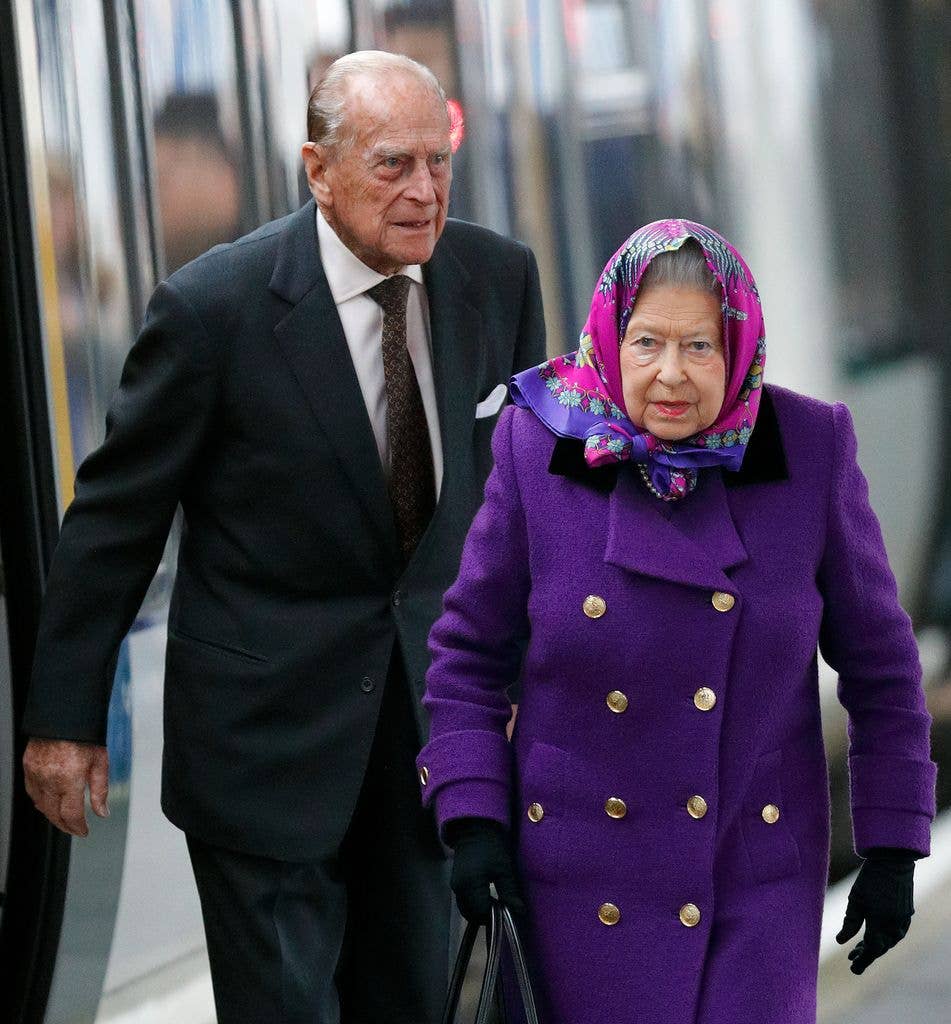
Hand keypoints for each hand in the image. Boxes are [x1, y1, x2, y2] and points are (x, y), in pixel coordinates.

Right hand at [23, 738, 109, 836]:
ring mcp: (36, 773)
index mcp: (69, 778)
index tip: (84, 831)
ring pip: (40, 805)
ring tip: (63, 818)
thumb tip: (102, 812)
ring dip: (51, 814)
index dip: (78, 827)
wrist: (64, 715)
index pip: (71, 814)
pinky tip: (48, 802)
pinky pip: (31, 791)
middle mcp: (50, 779)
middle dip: (65, 825)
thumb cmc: (85, 735)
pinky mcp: (28, 767)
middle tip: (74, 829)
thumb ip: (100, 790)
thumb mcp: (101, 762)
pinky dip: (40, 800)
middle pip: (54, 814)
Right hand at [446, 817, 524, 923]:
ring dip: (479, 911)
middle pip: (471, 914)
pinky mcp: (456, 883)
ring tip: (495, 904)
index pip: (481, 913)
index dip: (494, 916)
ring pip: (466, 910)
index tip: (506, 911)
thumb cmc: (492, 847)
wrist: (475, 829)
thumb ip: (510, 892)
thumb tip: (519, 912)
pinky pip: (464, 902)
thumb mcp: (504, 869)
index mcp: (470, 886)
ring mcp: (455, 886)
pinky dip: (474, 905)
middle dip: (486, 916)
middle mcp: (458, 889)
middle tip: (501, 909)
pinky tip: (486, 898)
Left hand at [836, 847, 915, 973]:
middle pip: (880, 948)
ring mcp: (902, 921)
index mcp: (880, 924)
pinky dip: (883, 938)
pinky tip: (873, 937)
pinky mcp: (906, 915)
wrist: (893, 863)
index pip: (871, 950)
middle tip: (851, 959)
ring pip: (888, 942)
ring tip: (858, 949)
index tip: (852, 968)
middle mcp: (894, 926)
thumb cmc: (870, 880)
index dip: (862, 960)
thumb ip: (850, 923)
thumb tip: (840, 942)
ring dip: (874, 946)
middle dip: (866, 955)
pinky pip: (895, 933)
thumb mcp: (856, 900)